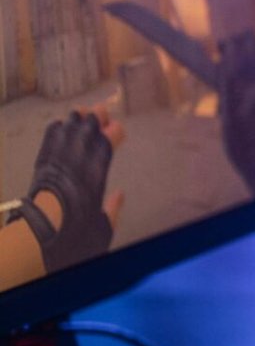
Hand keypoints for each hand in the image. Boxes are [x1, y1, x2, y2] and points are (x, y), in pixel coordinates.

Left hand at [24, 104, 124, 269]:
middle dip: (99, 116)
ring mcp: (62, 150)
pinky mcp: (44, 154)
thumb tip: (120, 195)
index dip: (116, 131)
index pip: (113, 134)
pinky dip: (60, 126)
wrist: (44, 227)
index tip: (117, 134)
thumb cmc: (76, 229)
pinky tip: (62, 128)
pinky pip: (53, 130)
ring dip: (80, 118)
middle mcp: (83, 152)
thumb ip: (113, 209)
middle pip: (93, 120)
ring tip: (83, 117)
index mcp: (101, 165)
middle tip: (101, 116)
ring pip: (73, 120)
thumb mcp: (103, 226)